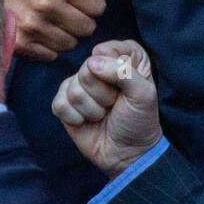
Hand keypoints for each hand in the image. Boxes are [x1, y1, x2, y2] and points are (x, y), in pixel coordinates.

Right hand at [4, 0, 105, 61]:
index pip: (98, 6)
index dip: (88, 1)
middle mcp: (49, 5)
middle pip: (87, 27)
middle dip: (77, 20)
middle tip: (60, 10)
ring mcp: (35, 26)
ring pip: (70, 43)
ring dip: (62, 35)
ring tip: (47, 21)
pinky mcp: (23, 45)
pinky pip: (52, 55)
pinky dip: (46, 48)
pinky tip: (35, 33)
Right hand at [52, 40, 162, 176]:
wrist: (127, 154)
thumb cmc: (139, 121)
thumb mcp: (143, 93)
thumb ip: (122, 72)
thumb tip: (91, 63)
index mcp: (122, 58)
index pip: (107, 49)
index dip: (116, 70)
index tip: (127, 87)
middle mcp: (99, 67)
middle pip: (87, 69)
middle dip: (104, 94)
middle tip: (114, 105)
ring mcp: (79, 85)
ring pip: (73, 89)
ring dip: (92, 110)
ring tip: (103, 115)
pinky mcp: (64, 103)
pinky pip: (59, 104)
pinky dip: (76, 118)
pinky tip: (87, 122)